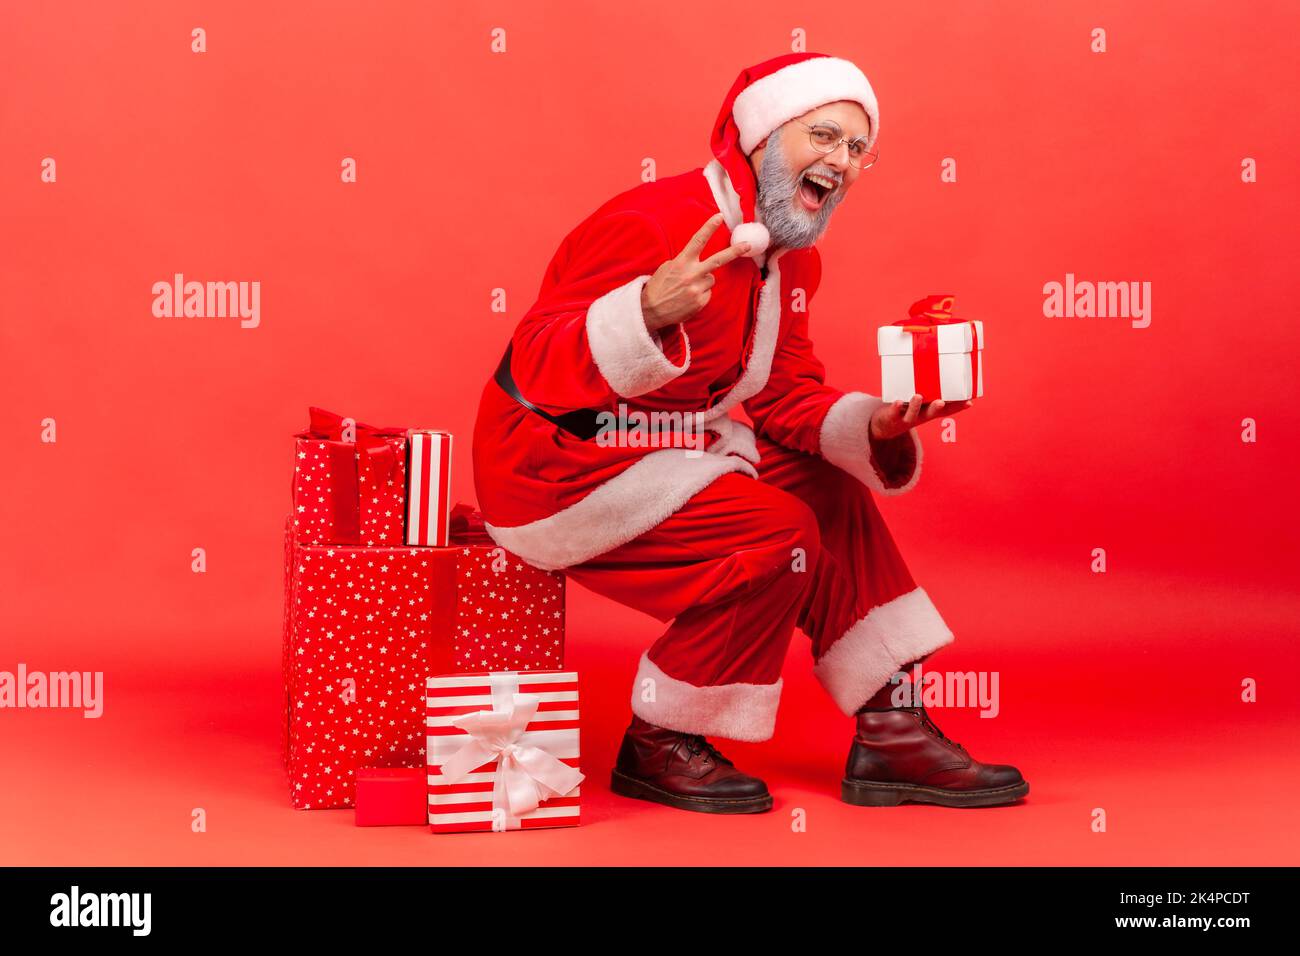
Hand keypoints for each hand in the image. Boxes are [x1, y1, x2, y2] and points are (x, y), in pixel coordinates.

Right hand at [641, 212, 751, 332]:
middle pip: (718, 259)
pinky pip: (707, 293)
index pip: (698, 240)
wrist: (651, 311)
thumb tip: (698, 263)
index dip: (709, 227)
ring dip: (702, 281)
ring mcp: (697, 289)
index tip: (719, 216)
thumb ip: (684, 262)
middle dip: (735, 251)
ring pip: (711, 279)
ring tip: (687, 288)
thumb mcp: (667, 268)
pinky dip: (700, 294)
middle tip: (748, 245)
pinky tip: (688, 298)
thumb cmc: (658, 287)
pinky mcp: (701, 302)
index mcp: (682, 262)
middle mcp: (692, 274)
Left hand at [869, 394, 971, 441]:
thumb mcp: (917, 399)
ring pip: (912, 415)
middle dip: (936, 408)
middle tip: (942, 401)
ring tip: (918, 396)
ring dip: (915, 406)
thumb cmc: (903, 407)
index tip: (969, 402)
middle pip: (930, 414)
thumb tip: (936, 364)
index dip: (957, 408)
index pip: (945, 411)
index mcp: (928, 411)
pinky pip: (893, 413)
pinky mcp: (890, 417)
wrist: (881, 426)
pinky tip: (896, 401)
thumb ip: (926, 387)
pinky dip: (895, 408)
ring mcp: (904, 418)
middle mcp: (919, 416)